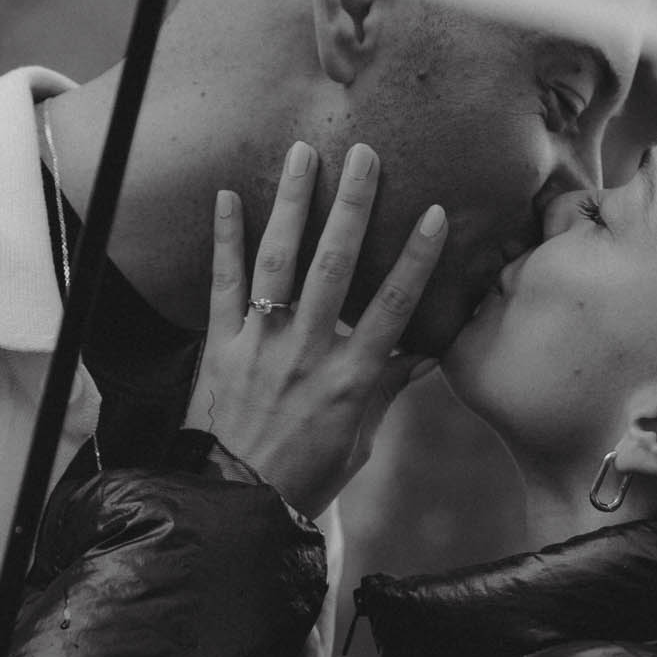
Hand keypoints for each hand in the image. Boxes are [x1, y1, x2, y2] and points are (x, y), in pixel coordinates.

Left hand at [182, 141, 445, 517]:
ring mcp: (261, 344)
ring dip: (292, 203)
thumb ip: (388, 388)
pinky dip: (224, 239)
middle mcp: (307, 351)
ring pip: (279, 261)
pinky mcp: (221, 345)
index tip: (434, 213)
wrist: (237, 502)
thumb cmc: (306, 476)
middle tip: (364, 156)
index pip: (392, 307)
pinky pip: (223, 284)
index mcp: (350, 377)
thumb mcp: (360, 439)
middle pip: (334, 266)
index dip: (416, 259)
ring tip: (303, 155)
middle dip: (352, 206)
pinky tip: (227, 196)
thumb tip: (425, 354)